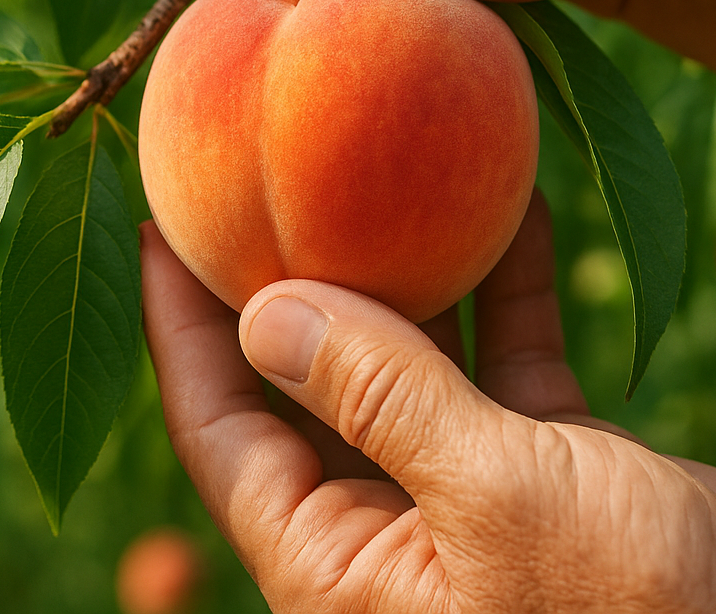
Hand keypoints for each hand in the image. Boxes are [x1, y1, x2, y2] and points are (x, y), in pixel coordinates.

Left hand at [142, 194, 715, 612]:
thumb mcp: (498, 497)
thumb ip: (382, 398)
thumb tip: (264, 311)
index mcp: (339, 563)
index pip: (221, 428)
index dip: (181, 322)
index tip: (161, 211)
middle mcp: (391, 522)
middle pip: (304, 378)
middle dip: (286, 270)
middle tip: (261, 153)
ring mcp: (474, 486)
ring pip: (411, 354)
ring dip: (407, 259)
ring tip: (380, 151)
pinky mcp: (554, 460)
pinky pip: (509, 354)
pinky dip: (511, 281)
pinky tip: (514, 195)